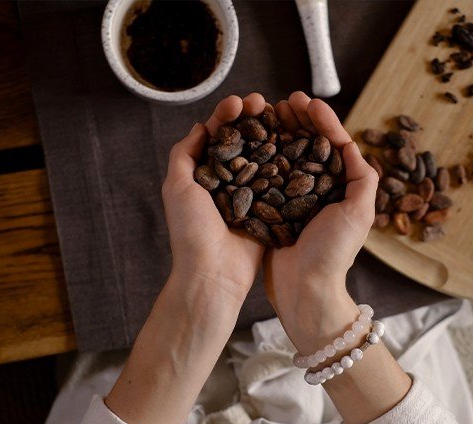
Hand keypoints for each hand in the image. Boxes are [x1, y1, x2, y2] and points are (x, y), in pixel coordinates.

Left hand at [162, 93, 266, 307]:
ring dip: (271, 133)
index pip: (217, 135)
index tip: (240, 101)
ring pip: (263, 155)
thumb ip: (184, 154)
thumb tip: (199, 126)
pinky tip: (296, 142)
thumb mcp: (176, 187)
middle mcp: (228, 181)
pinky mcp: (269, 208)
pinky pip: (279, 180)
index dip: (228, 115)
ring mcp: (250, 194)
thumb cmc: (190, 232)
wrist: (213, 273)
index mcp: (205, 174)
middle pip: (243, 140)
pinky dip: (287, 160)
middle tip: (264, 101)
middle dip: (253, 118)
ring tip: (281, 114)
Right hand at [263, 92, 378, 352]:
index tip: (307, 102)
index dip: (322, 120)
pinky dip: (260, 155)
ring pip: (286, 155)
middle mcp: (318, 189)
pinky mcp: (272, 208)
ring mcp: (293, 198)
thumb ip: (362, 178)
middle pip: (308, 144)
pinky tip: (251, 140)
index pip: (333, 144)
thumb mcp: (359, 212)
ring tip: (266, 113)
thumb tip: (351, 145)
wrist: (304, 289)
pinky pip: (266, 175)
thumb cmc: (334, 253)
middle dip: (297, 120)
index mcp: (341, 186)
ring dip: (278, 131)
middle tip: (283, 101)